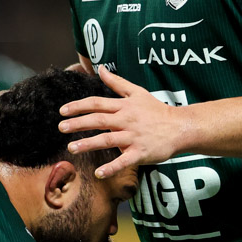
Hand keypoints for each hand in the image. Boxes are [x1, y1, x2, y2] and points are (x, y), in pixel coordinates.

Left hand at [57, 65, 181, 178]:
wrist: (180, 127)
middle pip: (99, 119)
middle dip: (78, 123)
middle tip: (61, 127)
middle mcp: (127, 120)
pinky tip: (98, 173)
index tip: (63, 111)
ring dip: (88, 144)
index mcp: (124, 106)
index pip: (97, 103)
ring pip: (108, 140)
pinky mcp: (141, 153)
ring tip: (72, 148)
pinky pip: (124, 161)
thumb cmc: (157, 110)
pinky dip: (111, 167)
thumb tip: (100, 69)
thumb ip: (117, 83)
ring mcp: (133, 137)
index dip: (79, 106)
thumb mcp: (138, 92)